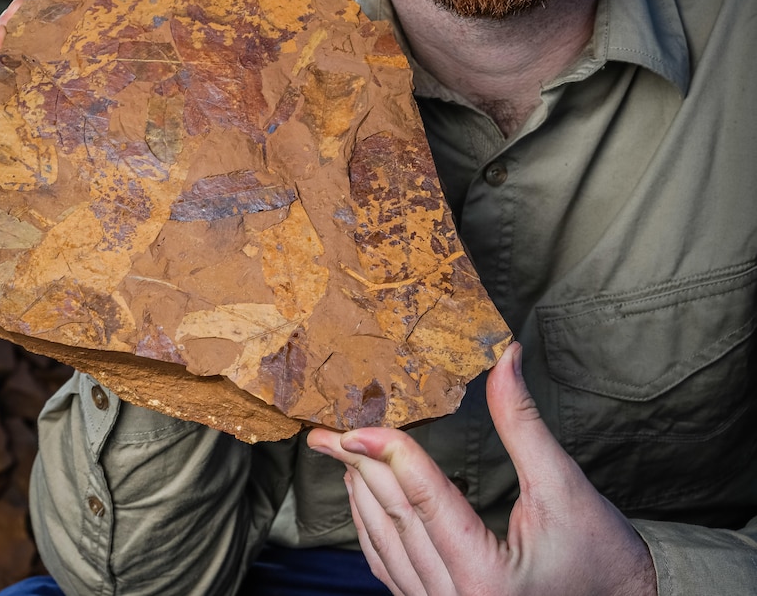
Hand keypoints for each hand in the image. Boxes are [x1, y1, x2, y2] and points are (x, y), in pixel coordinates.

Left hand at [307, 343, 656, 595]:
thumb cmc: (602, 557)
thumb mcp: (563, 485)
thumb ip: (523, 422)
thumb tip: (504, 357)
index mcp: (485, 577)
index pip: (424, 500)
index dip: (389, 455)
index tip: (357, 426)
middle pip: (397, 520)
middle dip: (360, 469)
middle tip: (328, 432)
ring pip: (386, 549)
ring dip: (362, 498)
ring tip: (343, 456)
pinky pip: (393, 572)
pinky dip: (373, 533)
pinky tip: (365, 501)